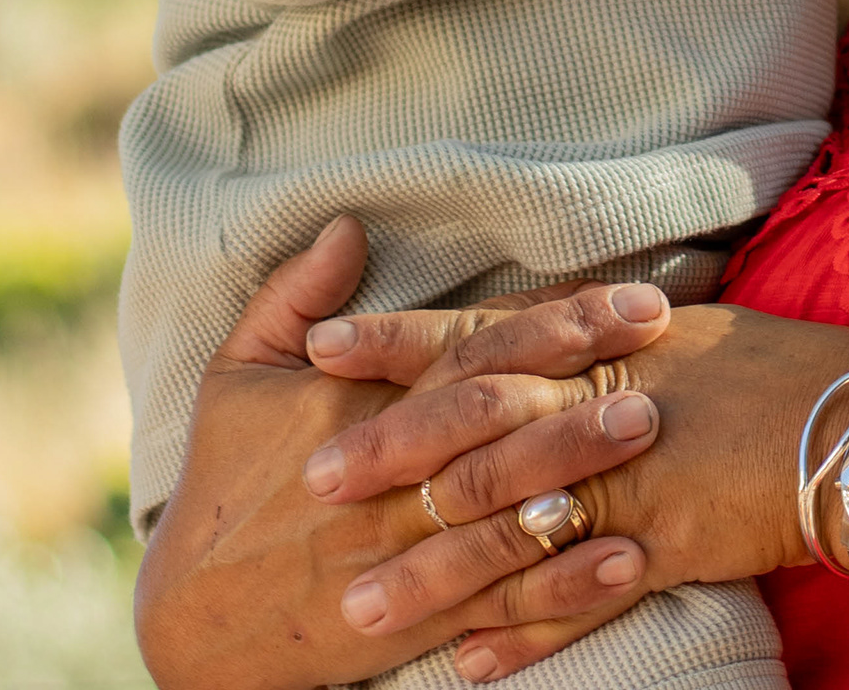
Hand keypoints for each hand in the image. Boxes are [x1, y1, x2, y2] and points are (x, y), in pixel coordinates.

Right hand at [138, 235, 667, 689]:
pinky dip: (565, 582)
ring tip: (654, 429)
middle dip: (579, 376)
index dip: (544, 323)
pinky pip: (501, 601)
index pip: (463, 353)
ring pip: (507, 507)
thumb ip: (291, 297)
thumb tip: (346, 225)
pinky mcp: (414, 623)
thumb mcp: (234, 377)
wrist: (191, 622)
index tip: (619, 299)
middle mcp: (383, 479)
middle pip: (494, 419)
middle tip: (657, 345)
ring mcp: (402, 555)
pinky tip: (629, 560)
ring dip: (583, 468)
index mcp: (351, 409)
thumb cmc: (220, 486)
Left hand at [306, 301, 848, 678]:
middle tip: (316, 484)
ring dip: (432, 571)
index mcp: (602, 341)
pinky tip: (468, 664)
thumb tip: (510, 333)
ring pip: (514, 526)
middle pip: (478, 427)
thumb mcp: (673, 333)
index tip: (318, 347)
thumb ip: (586, 339)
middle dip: (391, 456)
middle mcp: (606, 402)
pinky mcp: (666, 545)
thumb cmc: (768, 372)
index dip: (397, 341)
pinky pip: (580, 598)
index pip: (481, 335)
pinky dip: (523, 633)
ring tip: (361, 609)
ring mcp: (634, 478)